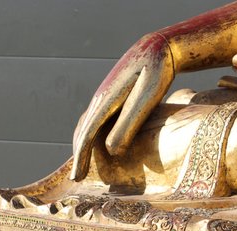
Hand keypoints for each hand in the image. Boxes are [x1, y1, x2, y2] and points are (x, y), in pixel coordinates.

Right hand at [71, 33, 174, 180]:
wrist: (159, 47)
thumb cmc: (158, 72)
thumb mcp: (147, 98)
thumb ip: (129, 124)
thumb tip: (112, 151)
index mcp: (106, 100)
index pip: (87, 134)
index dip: (81, 158)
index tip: (77, 178)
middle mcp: (100, 97)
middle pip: (82, 130)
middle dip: (79, 155)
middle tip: (77, 178)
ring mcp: (104, 94)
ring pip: (87, 124)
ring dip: (83, 144)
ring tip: (84, 163)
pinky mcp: (112, 94)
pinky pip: (96, 118)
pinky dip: (92, 133)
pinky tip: (99, 142)